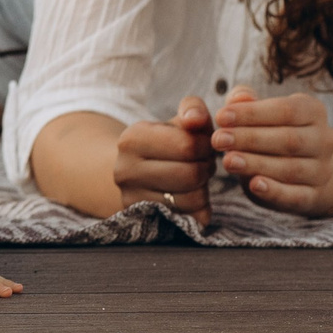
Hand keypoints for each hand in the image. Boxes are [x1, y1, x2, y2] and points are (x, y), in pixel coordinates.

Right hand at [113, 96, 215, 220]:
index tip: (204, 145)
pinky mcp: (146, 222)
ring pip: (192, 199)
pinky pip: (191, 218)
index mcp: (132, 139)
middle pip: (191, 174)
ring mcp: (132, 199)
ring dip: (204, 188)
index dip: (206, 145)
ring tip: (196, 178)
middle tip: (204, 163)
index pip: (188, 145)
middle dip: (207, 168)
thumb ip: (193, 110)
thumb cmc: (164, 143)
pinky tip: (191, 194)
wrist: (131, 171)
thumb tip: (196, 118)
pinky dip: (200, 207)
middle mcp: (125, 170)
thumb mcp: (177, 121)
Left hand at [211, 86, 332, 215]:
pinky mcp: (314, 195)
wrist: (305, 167)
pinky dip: (275, 191)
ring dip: (257, 164)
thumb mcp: (261, 110)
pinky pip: (296, 196)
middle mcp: (323, 140)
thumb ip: (246, 100)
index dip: (252, 114)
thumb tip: (237, 98)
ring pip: (291, 168)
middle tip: (218, 139)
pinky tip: (254, 185)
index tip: (221, 117)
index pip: (286, 110)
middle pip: (289, 139)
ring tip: (228, 161)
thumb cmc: (273, 129)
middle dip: (250, 139)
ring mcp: (322, 170)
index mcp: (313, 111)